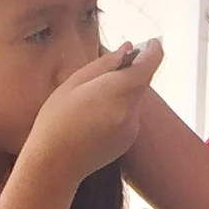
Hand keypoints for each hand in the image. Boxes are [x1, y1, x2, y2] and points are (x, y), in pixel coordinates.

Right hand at [21, 40, 164, 188]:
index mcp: (116, 90)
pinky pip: (129, 116)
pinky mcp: (127, 140)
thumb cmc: (55, 121)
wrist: (54, 165)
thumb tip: (127, 49)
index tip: (151, 43)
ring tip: (90, 101)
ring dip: (122, 92)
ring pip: (134, 99)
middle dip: (131, 71)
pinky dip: (118, 110)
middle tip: (109, 68)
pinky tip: (92, 119)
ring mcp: (131, 127)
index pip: (149, 65)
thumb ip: (103, 64)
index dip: (154, 50)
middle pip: (142, 81)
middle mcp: (129, 109)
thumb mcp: (72, 84)